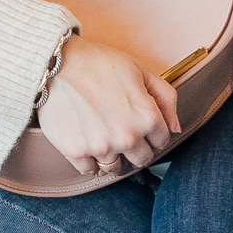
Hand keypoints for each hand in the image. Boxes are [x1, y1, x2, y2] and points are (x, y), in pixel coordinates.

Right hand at [36, 35, 180, 179]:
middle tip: (122, 130)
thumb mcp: (140, 70)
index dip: (153, 131)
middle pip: (141, 159)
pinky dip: (90, 160)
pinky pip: (90, 170)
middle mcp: (127, 137)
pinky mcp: (76, 152)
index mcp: (147, 117)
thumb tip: (176, 128)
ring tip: (104, 137)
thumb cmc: (99, 62)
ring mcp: (101, 147)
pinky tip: (87, 141)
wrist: (55, 62)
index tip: (140, 122)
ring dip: (114, 157)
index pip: (162, 141)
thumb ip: (166, 98)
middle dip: (136, 147)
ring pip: (116, 168)